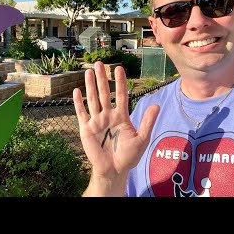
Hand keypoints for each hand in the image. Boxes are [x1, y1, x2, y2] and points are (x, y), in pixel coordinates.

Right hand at [73, 61, 159, 194]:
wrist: (114, 170)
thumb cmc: (128, 156)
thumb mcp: (142, 139)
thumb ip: (147, 122)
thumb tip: (156, 105)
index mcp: (121, 116)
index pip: (121, 95)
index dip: (120, 82)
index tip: (119, 68)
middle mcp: (108, 115)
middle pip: (104, 93)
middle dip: (102, 78)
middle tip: (99, 63)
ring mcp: (96, 121)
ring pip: (92, 99)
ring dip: (90, 86)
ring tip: (88, 72)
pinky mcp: (86, 129)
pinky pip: (81, 113)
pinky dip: (78, 103)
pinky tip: (77, 91)